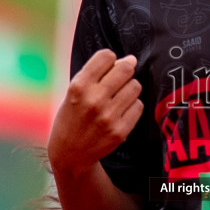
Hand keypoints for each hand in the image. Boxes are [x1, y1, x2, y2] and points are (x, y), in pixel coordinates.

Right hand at [48, 49, 144, 174]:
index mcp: (79, 86)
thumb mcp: (75, 92)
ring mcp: (108, 116)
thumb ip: (99, 73)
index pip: (107, 56)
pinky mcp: (120, 131)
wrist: (70, 153)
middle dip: (124, 71)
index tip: (108, 68)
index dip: (110, 59)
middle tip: (118, 81)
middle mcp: (94, 100)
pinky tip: (121, 112)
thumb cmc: (72, 118)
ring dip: (129, 89)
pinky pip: (138, 106)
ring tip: (118, 98)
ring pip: (135, 86)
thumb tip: (131, 59)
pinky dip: (132, 106)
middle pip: (126, 69)